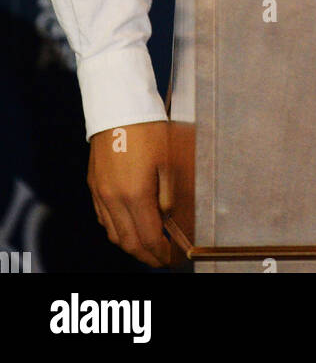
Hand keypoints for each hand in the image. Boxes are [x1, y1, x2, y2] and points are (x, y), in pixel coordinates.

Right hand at [87, 121, 172, 266]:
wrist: (118, 106)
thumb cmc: (148, 128)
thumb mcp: (169, 160)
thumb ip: (169, 194)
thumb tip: (169, 218)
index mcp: (135, 194)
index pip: (147, 238)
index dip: (160, 253)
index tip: (171, 258)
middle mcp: (114, 199)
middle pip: (128, 242)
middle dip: (145, 255)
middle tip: (160, 259)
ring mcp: (101, 193)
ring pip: (113, 234)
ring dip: (130, 245)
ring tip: (146, 245)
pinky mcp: (94, 185)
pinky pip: (103, 218)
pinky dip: (116, 229)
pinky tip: (127, 225)